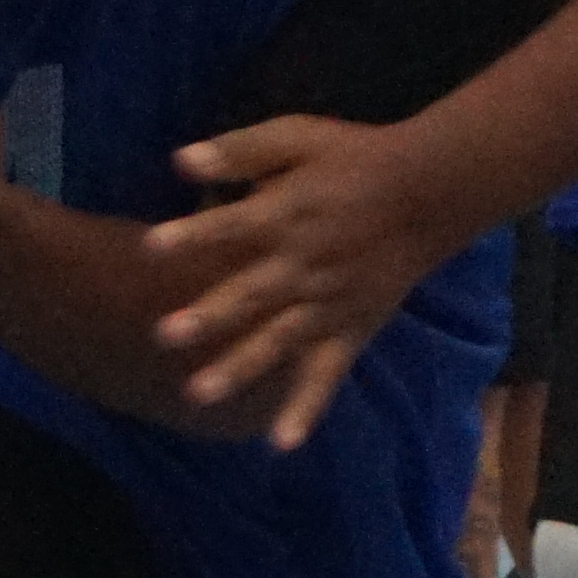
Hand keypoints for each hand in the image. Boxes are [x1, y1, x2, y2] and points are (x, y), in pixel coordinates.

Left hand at [151, 112, 465, 447]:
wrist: (427, 192)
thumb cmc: (353, 159)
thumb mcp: (298, 136)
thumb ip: (242, 151)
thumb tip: (180, 161)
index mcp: (288, 214)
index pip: (233, 226)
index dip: (193, 235)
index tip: (150, 247)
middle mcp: (305, 264)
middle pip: (251, 293)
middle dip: (209, 315)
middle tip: (165, 335)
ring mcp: (328, 304)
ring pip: (278, 341)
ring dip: (240, 367)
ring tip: (199, 393)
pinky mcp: (350, 331)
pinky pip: (327, 375)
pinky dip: (306, 408)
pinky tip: (281, 442)